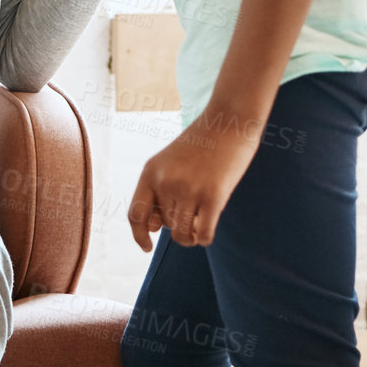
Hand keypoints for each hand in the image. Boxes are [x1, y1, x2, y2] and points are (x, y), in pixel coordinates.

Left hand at [127, 106, 261, 250]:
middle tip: (194, 206)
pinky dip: (204, 238)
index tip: (147, 247)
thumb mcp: (170, 161)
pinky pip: (203, 234)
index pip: (135, 214)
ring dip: (191, 235)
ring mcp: (189, 189)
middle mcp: (166, 181)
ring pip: (182, 234)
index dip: (139, 235)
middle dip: (178, 224)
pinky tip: (210, 226)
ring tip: (201, 222)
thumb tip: (152, 228)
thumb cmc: (203, 143)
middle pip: (165, 225)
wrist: (230, 119)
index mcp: (151, 171)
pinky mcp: (213, 196)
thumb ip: (158, 191)